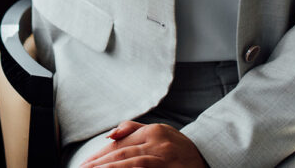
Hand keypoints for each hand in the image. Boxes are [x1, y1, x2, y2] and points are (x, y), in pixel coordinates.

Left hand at [80, 122, 207, 166]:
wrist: (209, 158)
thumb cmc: (179, 147)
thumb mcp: (161, 132)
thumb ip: (134, 130)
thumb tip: (110, 134)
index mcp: (153, 132)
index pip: (120, 144)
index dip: (100, 154)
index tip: (85, 163)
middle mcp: (159, 144)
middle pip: (123, 155)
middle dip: (100, 164)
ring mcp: (166, 160)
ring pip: (133, 164)